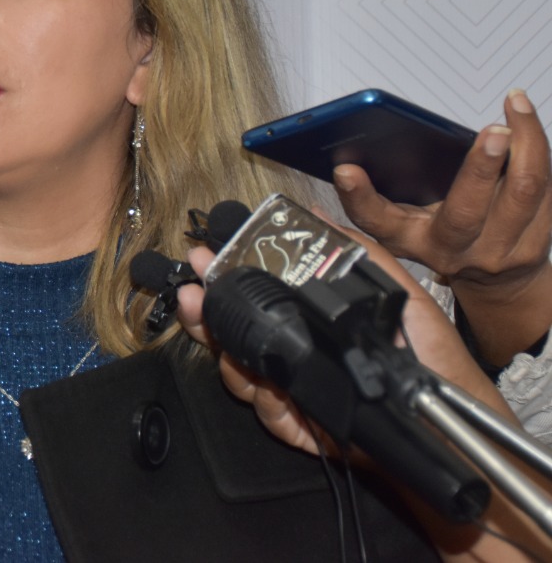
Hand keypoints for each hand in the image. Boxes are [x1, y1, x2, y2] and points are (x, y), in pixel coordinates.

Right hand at [176, 227, 512, 455]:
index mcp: (307, 317)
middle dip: (204, 313)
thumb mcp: (397, 291)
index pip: (254, 295)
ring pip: (239, 372)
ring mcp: (292, 387)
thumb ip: (355, 252)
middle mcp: (293, 349)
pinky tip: (275, 389)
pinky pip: (267, 412)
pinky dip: (270, 401)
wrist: (448, 417)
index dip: (223, 278)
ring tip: (219, 333)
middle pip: (232, 332)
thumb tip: (315, 212)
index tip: (201, 258)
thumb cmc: (429, 353)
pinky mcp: (299, 425)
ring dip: (227, 354)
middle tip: (190, 292)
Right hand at [334, 89, 551, 364]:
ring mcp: (502, 250)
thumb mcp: (403, 226)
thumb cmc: (444, 241)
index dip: (358, 197)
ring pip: (524, 193)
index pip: (378, 221)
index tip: (345, 170)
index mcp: (414, 240)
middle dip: (481, 167)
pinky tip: (527, 124)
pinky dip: (539, 151)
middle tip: (491, 129)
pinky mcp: (539, 241)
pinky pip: (546, 190)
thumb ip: (374, 198)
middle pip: (468, 210)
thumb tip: (347, 164)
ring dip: (527, 143)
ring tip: (516, 105)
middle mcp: (456, 251)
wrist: (497, 283)